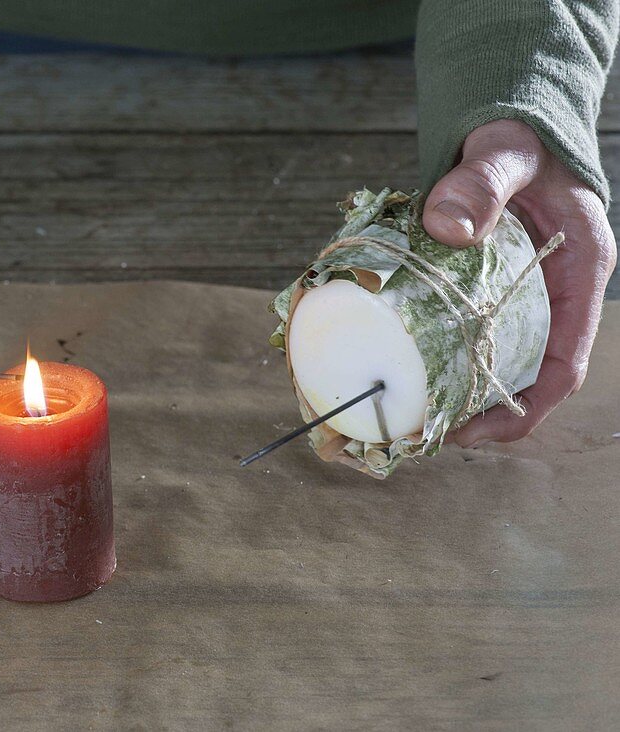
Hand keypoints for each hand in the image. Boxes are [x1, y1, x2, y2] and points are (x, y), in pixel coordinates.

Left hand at [423, 119, 616, 446]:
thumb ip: (480, 181)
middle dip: (485, 413)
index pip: (564, 361)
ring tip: (414, 414)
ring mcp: (522, 292)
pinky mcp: (488, 287)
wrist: (506, 123)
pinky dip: (445, 357)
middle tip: (428, 431)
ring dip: (462, 391)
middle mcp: (555, 292)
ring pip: (498, 358)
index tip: (476, 432)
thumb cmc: (517, 136)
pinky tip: (408, 369)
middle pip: (527, 373)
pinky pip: (471, 333)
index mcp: (580, 271)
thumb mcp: (505, 153)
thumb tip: (446, 226)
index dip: (524, 406)